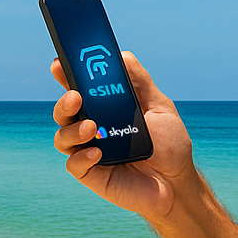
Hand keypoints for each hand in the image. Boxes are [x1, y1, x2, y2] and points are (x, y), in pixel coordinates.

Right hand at [50, 52, 198, 222]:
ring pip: (63, 137)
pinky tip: (97, 153)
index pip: (78, 87)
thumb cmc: (169, 144)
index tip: (60, 63)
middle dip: (64, 101)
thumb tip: (122, 55)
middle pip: (64, 111)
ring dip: (72, 129)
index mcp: (105, 108)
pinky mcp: (91, 174)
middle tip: (76, 96)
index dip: (65, 74)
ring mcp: (89, 151)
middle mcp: (92, 127)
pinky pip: (74, 164)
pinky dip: (82, 157)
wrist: (178, 182)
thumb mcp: (159, 106)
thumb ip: (140, 82)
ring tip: (92, 128)